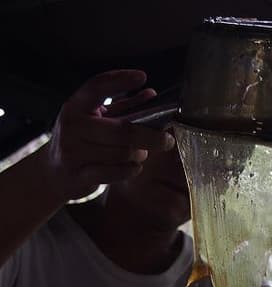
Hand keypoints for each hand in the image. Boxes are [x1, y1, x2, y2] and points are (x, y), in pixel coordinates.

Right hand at [46, 69, 174, 199]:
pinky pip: (116, 172)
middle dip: (150, 136)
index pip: (97, 87)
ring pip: (122, 153)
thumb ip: (123, 106)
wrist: (53, 173)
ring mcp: (73, 151)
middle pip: (121, 130)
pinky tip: (134, 166)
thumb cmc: (81, 141)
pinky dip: (131, 169)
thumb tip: (151, 94)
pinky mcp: (79, 175)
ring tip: (141, 152)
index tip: (142, 77)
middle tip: (167, 140)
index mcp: (76, 107)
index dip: (120, 80)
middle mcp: (72, 126)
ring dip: (139, 153)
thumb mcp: (96, 119)